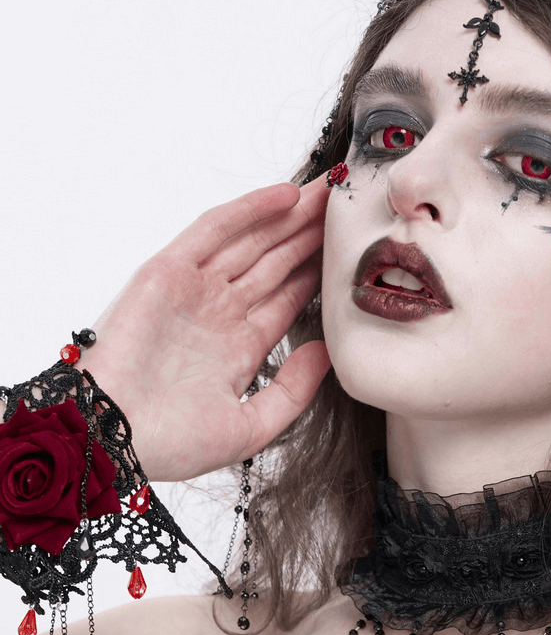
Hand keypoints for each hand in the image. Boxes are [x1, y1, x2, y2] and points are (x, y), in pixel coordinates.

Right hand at [79, 178, 331, 480]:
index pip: (286, 298)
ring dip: (289, 215)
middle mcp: (218, 313)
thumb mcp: (250, 427)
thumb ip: (292, 392)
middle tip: (346, 205)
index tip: (350, 251)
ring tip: (328, 191)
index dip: (318, 272)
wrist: (115, 436)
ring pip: (251, 240)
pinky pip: (215, 230)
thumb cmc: (169, 443)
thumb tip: (325, 353)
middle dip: (309, 235)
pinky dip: (250, 210)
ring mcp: (194, 289)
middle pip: (274, 262)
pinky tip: (286, 195)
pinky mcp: (168, 270)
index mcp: (237, 348)